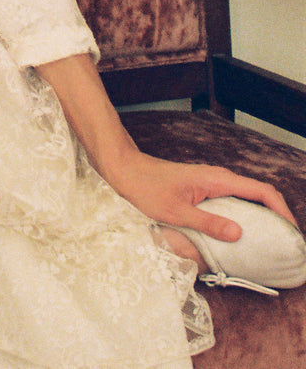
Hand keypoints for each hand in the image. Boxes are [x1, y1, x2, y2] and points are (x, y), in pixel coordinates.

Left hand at [100, 149, 298, 242]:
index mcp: (217, 179)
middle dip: (277, 216)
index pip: (262, 190)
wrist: (124, 170)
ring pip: (247, 198)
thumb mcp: (176, 212)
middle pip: (260, 194)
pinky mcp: (203, 189)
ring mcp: (211, 183)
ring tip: (270, 243)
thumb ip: (208, 223)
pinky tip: (242, 236)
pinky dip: (245, 216)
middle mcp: (219, 178)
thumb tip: (240, 234)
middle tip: (285, 244)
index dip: (282, 211)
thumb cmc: (146, 188)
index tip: (291, 234)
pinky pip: (233, 201)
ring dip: (262, 217)